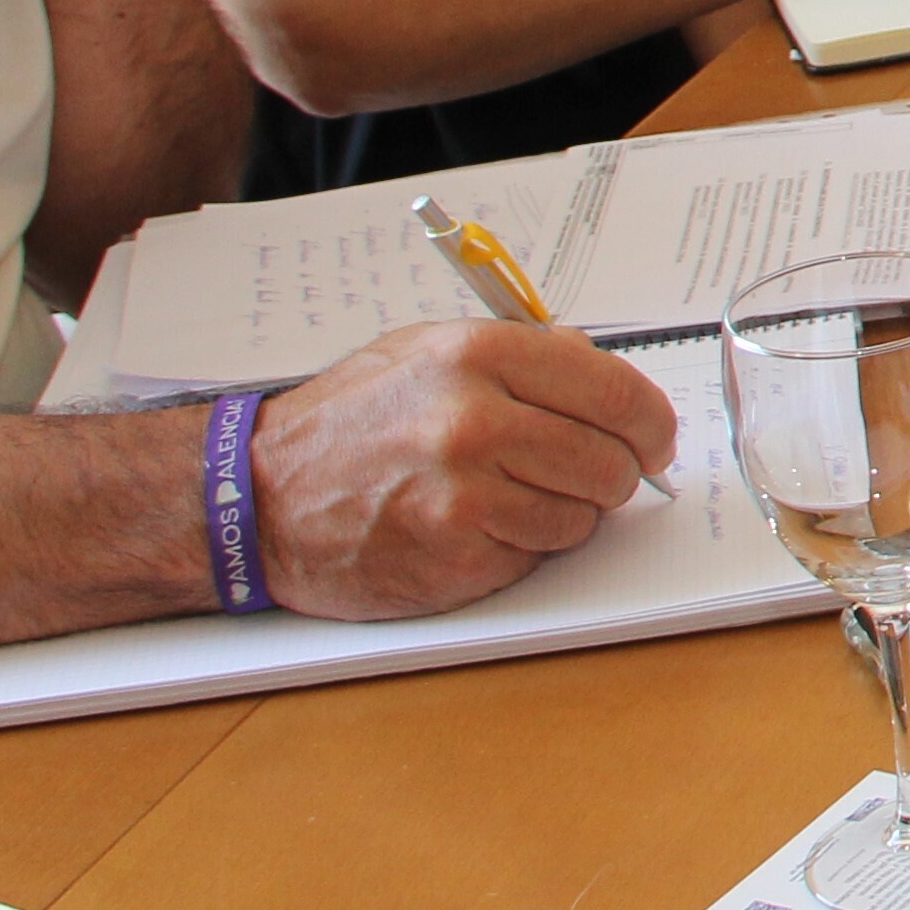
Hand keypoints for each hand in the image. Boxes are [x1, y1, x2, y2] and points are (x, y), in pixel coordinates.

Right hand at [250, 322, 681, 618]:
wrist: (256, 497)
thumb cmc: (347, 424)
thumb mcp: (428, 353)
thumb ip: (523, 354)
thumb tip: (601, 369)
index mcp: (479, 355)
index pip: (616, 392)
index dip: (650, 424)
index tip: (653, 441)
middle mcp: (475, 420)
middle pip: (611, 461)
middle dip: (615, 475)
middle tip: (591, 476)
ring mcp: (464, 494)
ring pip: (582, 515)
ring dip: (564, 515)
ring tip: (509, 498)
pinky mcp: (454, 556)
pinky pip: (536, 556)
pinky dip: (521, 549)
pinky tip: (475, 529)